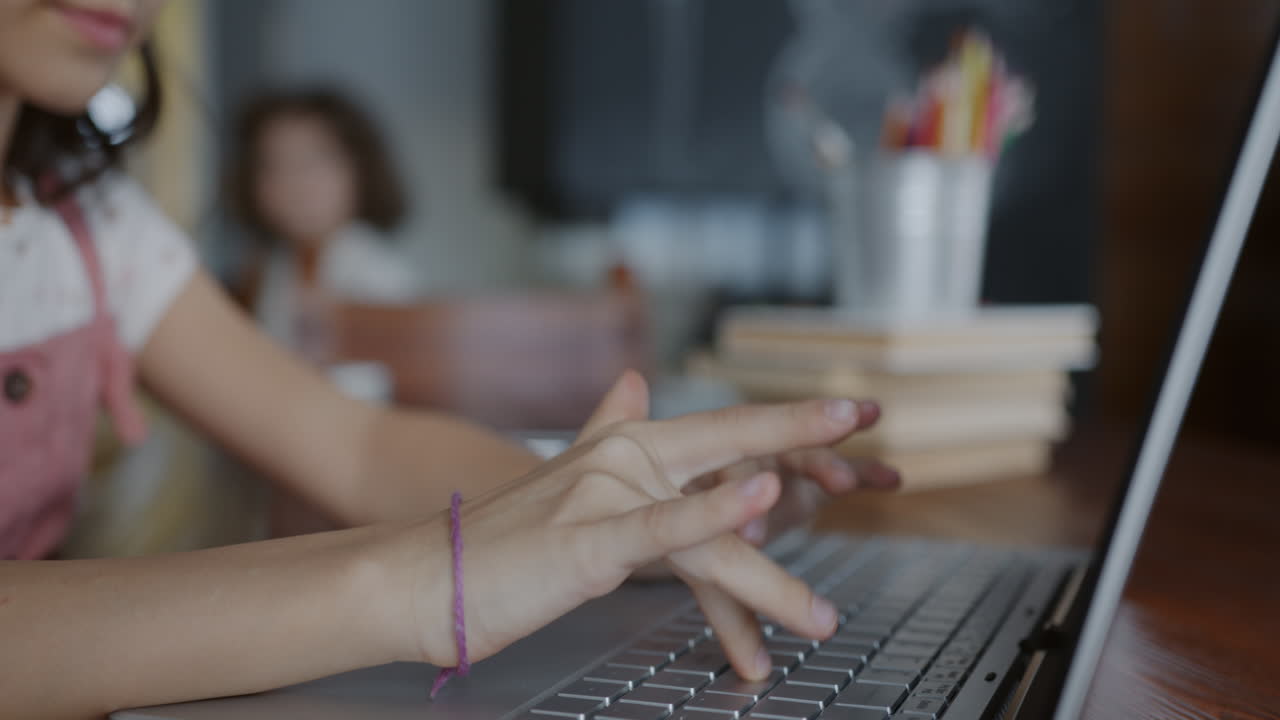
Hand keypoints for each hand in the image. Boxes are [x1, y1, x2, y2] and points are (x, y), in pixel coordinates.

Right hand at [394, 372, 871, 681]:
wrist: (425, 577)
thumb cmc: (497, 541)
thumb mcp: (562, 477)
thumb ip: (602, 427)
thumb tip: (632, 382)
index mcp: (621, 445)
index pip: (721, 427)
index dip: (786, 420)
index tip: (846, 411)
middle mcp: (619, 457)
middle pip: (727, 440)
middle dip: (802, 432)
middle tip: (864, 416)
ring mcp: (603, 495)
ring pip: (707, 521)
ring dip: (773, 574)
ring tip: (824, 615)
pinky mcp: (585, 541)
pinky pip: (659, 528)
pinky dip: (710, 513)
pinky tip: (755, 500)